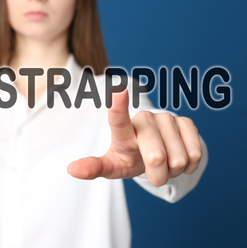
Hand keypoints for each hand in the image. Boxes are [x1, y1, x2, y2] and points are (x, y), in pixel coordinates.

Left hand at [67, 89, 202, 186]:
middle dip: (157, 175)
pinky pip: (196, 153)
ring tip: (165, 163)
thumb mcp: (112, 166)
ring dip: (174, 170)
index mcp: (122, 130)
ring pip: (179, 158)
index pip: (118, 119)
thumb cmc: (129, 158)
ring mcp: (166, 118)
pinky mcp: (186, 122)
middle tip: (153, 171)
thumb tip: (70, 169)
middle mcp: (144, 119)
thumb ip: (94, 167)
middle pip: (155, 157)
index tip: (119, 91)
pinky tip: (179, 157)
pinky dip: (189, 165)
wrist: (154, 155)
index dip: (119, 107)